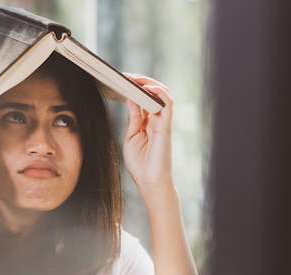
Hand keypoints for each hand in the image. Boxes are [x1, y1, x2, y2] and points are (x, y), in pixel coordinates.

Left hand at [122, 74, 173, 193]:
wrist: (150, 181)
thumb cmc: (140, 163)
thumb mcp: (131, 136)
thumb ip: (133, 116)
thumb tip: (130, 97)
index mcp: (148, 122)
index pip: (144, 98)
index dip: (135, 88)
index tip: (122, 80)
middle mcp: (157, 119)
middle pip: (154, 93)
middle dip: (141, 82)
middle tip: (126, 76)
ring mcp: (163, 122)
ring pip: (162, 95)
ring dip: (149, 84)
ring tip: (135, 78)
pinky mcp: (166, 127)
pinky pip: (168, 105)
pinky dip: (160, 94)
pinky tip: (149, 88)